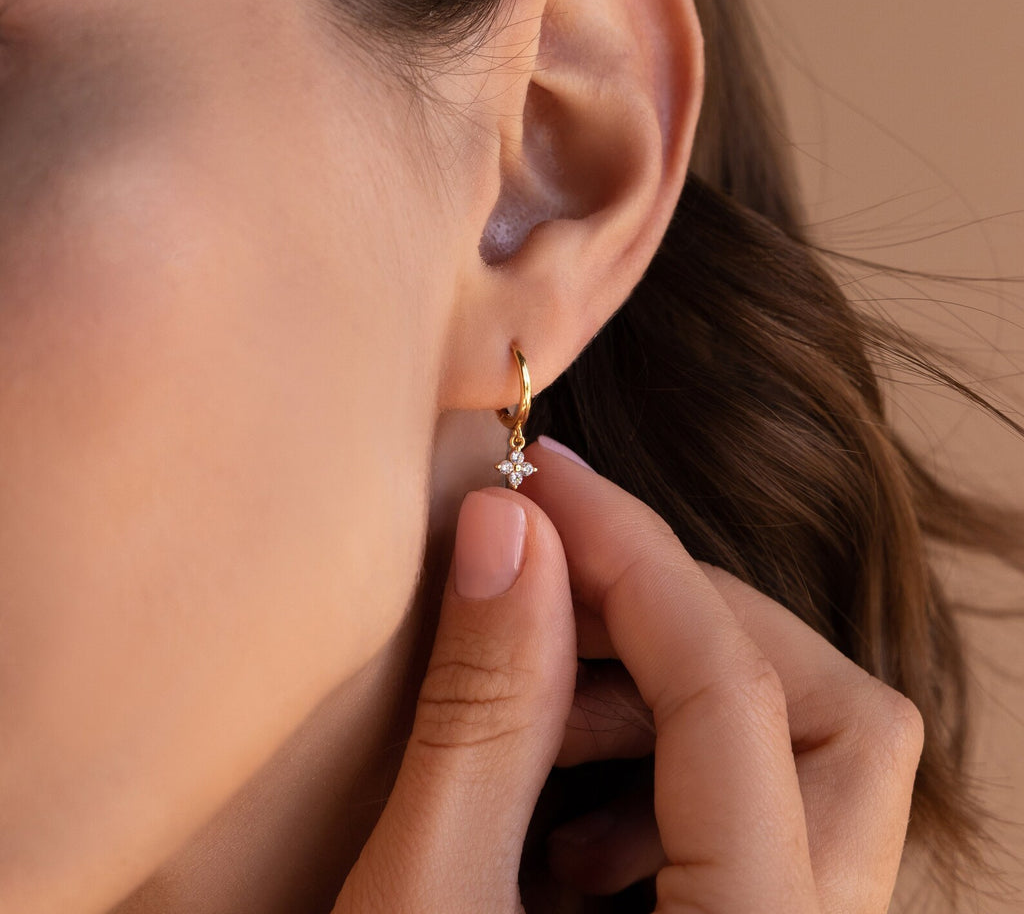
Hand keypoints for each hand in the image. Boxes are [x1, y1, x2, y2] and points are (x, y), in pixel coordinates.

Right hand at [333, 439, 922, 912]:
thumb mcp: (424, 905)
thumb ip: (481, 710)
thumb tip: (507, 528)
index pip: (733, 695)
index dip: (634, 556)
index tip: (545, 479)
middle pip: (839, 723)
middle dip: (687, 618)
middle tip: (550, 583)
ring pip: (816, 760)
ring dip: (678, 686)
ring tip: (541, 710)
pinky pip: (769, 811)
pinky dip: (673, 757)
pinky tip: (566, 808)